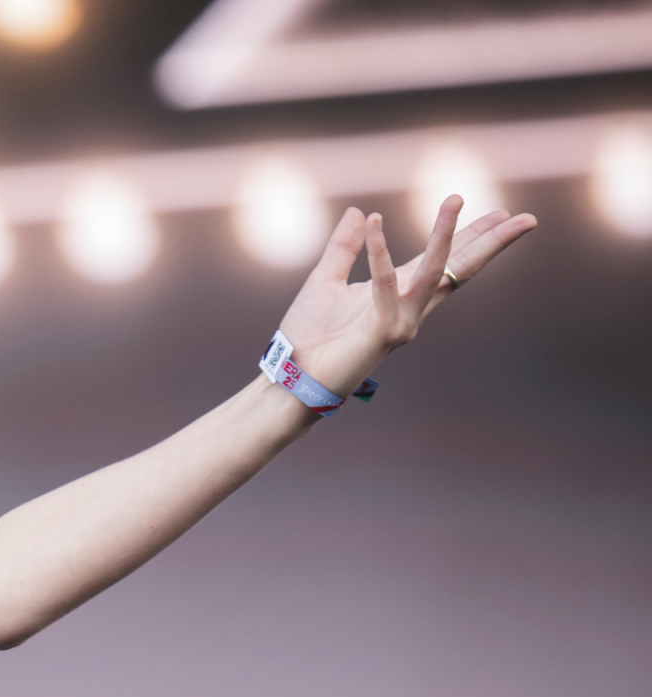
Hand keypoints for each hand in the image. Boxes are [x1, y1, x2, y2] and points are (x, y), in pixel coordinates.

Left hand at [274, 196, 537, 400]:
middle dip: (490, 242)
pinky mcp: (384, 333)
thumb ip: (344, 248)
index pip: (444, 260)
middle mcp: (409, 306)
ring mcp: (402, 321)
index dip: (471, 236)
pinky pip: (385, 286)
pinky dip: (377, 255)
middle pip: (459, 269)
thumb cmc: (310, 335)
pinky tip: (374, 223)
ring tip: (456, 200)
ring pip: (433, 272)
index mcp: (399, 292)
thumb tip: (360, 212)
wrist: (291, 375)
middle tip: (525, 217)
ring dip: (446, 235)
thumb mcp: (325, 280)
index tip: (501, 213)